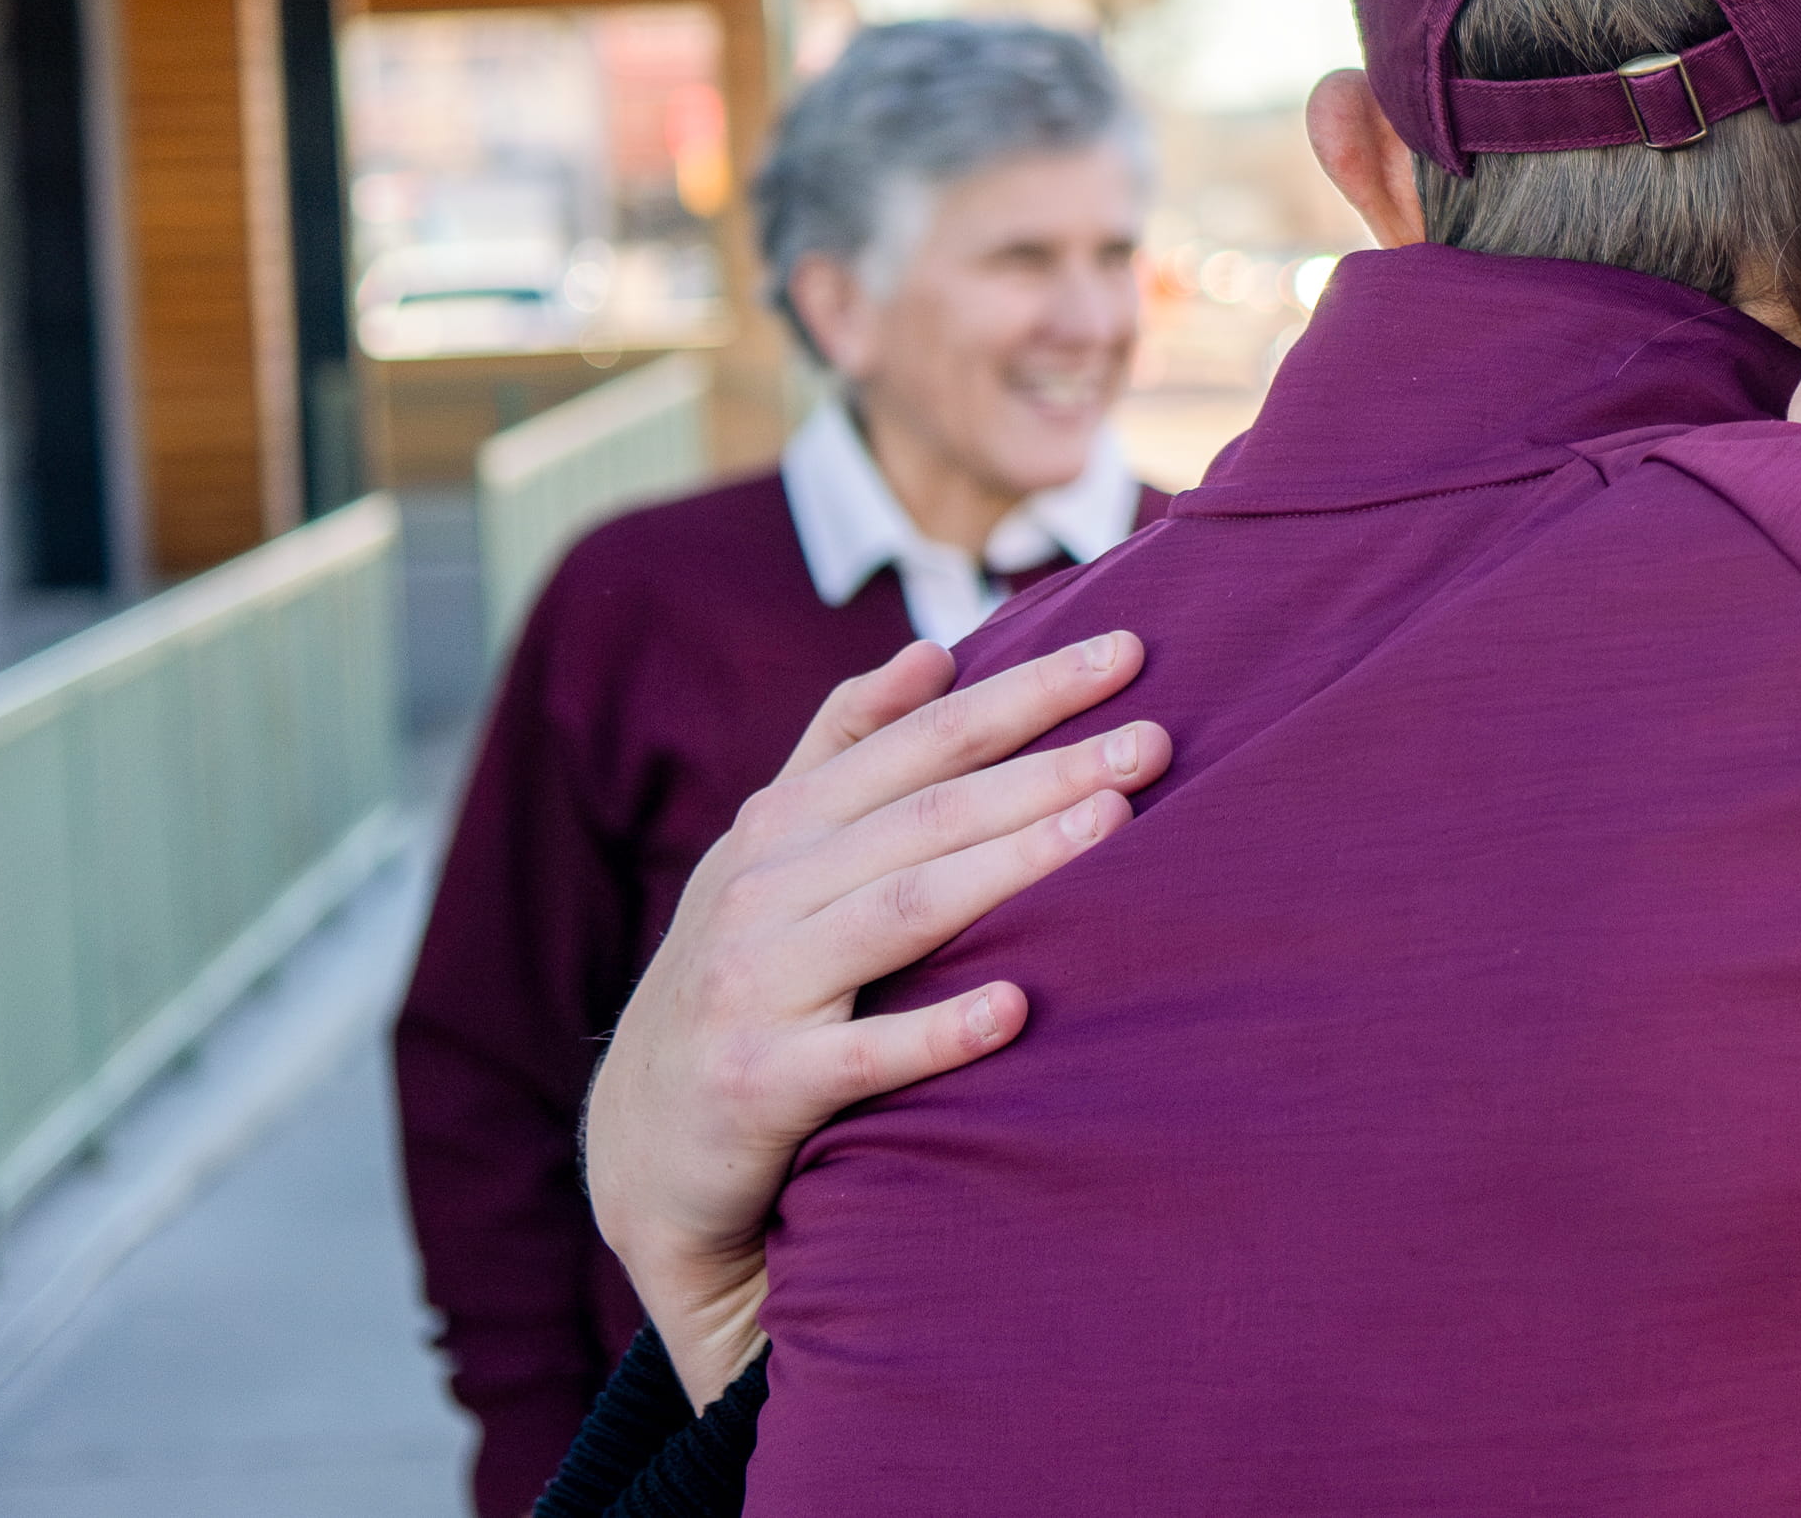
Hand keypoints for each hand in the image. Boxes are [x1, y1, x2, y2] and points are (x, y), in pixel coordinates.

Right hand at [581, 632, 1172, 1405]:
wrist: (646, 1150)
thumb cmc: (740, 982)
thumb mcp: (766, 856)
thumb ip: (840, 751)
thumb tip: (929, 651)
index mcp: (781, 827)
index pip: (921, 740)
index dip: (1021, 691)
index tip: (1123, 650)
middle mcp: (762, 890)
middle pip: (927, 814)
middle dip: (1046, 768)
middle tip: (1154, 743)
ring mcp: (754, 986)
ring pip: (902, 910)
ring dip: (1011, 863)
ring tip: (1111, 825)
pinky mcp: (759, 1084)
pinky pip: (863, 1054)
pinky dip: (939, 1029)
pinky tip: (1018, 1006)